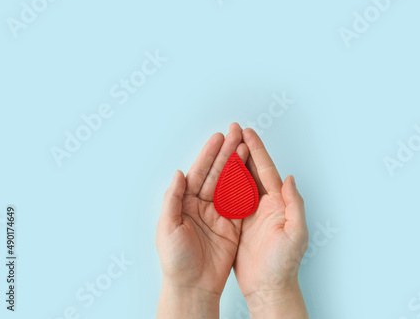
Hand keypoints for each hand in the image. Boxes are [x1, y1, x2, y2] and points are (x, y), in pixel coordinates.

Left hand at [155, 123, 248, 318]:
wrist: (192, 287)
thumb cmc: (175, 261)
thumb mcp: (167, 228)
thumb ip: (172, 199)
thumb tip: (178, 173)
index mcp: (185, 203)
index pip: (199, 173)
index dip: (209, 155)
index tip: (219, 138)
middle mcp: (202, 205)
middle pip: (217, 174)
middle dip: (227, 153)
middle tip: (236, 133)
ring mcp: (218, 214)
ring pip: (230, 184)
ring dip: (238, 165)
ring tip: (246, 146)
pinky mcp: (232, 226)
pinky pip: (241, 202)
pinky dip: (247, 187)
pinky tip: (252, 172)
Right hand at [234, 128, 308, 317]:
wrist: (269, 288)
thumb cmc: (284, 264)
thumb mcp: (296, 234)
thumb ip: (295, 205)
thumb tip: (290, 178)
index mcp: (280, 203)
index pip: (267, 171)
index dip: (258, 151)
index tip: (248, 133)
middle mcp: (266, 205)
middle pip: (253, 171)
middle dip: (244, 150)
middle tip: (234, 132)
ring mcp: (252, 213)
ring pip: (240, 181)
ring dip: (233, 163)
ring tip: (224, 146)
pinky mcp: (239, 224)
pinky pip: (230, 198)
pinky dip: (223, 184)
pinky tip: (216, 174)